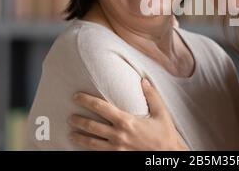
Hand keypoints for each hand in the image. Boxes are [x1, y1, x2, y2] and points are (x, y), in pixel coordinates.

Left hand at [68, 79, 188, 150]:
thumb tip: (143, 80)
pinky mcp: (117, 158)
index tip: (76, 97)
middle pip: (91, 126)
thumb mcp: (161, 113)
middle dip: (78, 120)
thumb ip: (151, 95)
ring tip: (71, 133)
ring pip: (90, 143)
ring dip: (79, 138)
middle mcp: (118, 135)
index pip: (101, 108)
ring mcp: (116, 149)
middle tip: (70, 117)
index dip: (86, 101)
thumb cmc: (165, 134)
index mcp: (126, 121)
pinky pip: (98, 154)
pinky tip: (83, 149)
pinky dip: (89, 151)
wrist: (168, 156)